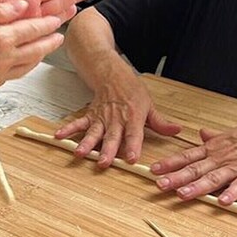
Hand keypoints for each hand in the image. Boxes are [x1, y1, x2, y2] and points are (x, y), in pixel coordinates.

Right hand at [0, 0, 63, 94]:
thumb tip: (20, 6)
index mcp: (2, 39)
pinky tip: (25, 64)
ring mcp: (0, 73)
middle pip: (37, 49)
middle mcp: (5, 59)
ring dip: (42, 55)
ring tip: (47, 49)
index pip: (33, 29)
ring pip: (30, 64)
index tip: (56, 20)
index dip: (47, 23)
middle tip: (59, 37)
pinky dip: (27, 67)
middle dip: (51, 42)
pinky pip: (17, 74)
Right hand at [55, 69, 180, 166]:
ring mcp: (101, 118)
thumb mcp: (149, 104)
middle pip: (112, 137)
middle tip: (104, 163)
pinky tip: (60, 136)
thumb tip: (176, 131)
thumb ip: (160, 122)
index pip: (134, 134)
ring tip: (80, 153)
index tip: (132, 159)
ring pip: (94, 132)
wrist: (112, 73)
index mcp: (133, 117)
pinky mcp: (90, 115)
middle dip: (108, 150)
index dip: (134, 146)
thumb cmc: (131, 90)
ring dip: (87, 143)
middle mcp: (116, 119)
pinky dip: (69, 130)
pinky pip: (79, 123)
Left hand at [150, 113, 236, 205]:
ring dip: (197, 187)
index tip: (154, 169)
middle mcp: (221, 158)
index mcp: (214, 149)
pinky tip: (222, 201)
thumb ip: (213, 137)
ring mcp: (236, 166)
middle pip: (195, 169)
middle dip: (176, 177)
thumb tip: (201, 133)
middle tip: (160, 184)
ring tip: (182, 194)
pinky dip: (231, 193)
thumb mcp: (228, 133)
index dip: (170, 163)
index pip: (187, 157)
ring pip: (213, 178)